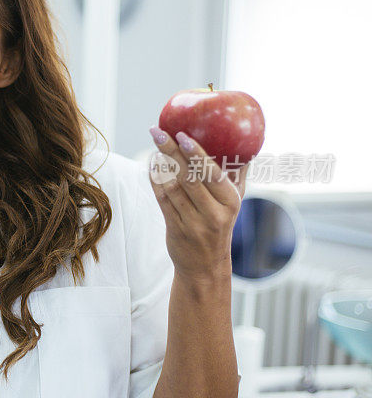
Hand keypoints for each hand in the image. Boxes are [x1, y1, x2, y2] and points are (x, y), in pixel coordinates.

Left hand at [147, 126, 248, 280]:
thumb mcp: (235, 202)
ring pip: (172, 187)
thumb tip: (245, 143)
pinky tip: (152, 164)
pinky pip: (162, 199)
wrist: (205, 266)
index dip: (196, 154)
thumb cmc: (221, 224)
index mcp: (230, 201)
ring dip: (160, 164)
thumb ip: (237, 175)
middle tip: (158, 132)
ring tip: (155, 145)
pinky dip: (155, 180)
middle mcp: (213, 212)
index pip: (212, 173)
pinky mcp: (175, 228)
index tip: (183, 135)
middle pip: (189, 176)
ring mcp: (192, 222)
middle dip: (171, 151)